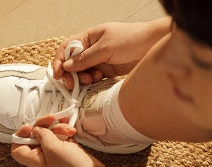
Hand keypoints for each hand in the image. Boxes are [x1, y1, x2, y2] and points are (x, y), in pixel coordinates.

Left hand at [11, 115, 113, 166]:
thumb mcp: (52, 147)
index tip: (29, 127)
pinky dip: (65, 130)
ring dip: (57, 128)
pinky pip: (61, 136)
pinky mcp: (67, 150)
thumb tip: (37, 129)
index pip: (17, 148)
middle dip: (43, 125)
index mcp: (34, 159)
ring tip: (68, 130)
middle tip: (51, 119)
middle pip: (35, 136)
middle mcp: (43, 156)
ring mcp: (55, 154)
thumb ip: (41, 134)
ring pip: (50, 134)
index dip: (20, 136)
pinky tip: (71, 129)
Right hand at [53, 18, 170, 88]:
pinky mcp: (107, 71)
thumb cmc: (131, 39)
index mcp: (88, 37)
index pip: (67, 49)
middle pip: (72, 63)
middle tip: (73, 84)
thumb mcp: (106, 48)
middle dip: (70, 74)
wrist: (153, 45)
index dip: (59, 61)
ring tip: (90, 79)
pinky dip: (92, 82)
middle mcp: (91, 49)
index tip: (58, 74)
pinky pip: (93, 79)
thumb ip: (85, 58)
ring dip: (82, 79)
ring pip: (82, 73)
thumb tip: (66, 66)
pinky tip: (97, 80)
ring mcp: (99, 60)